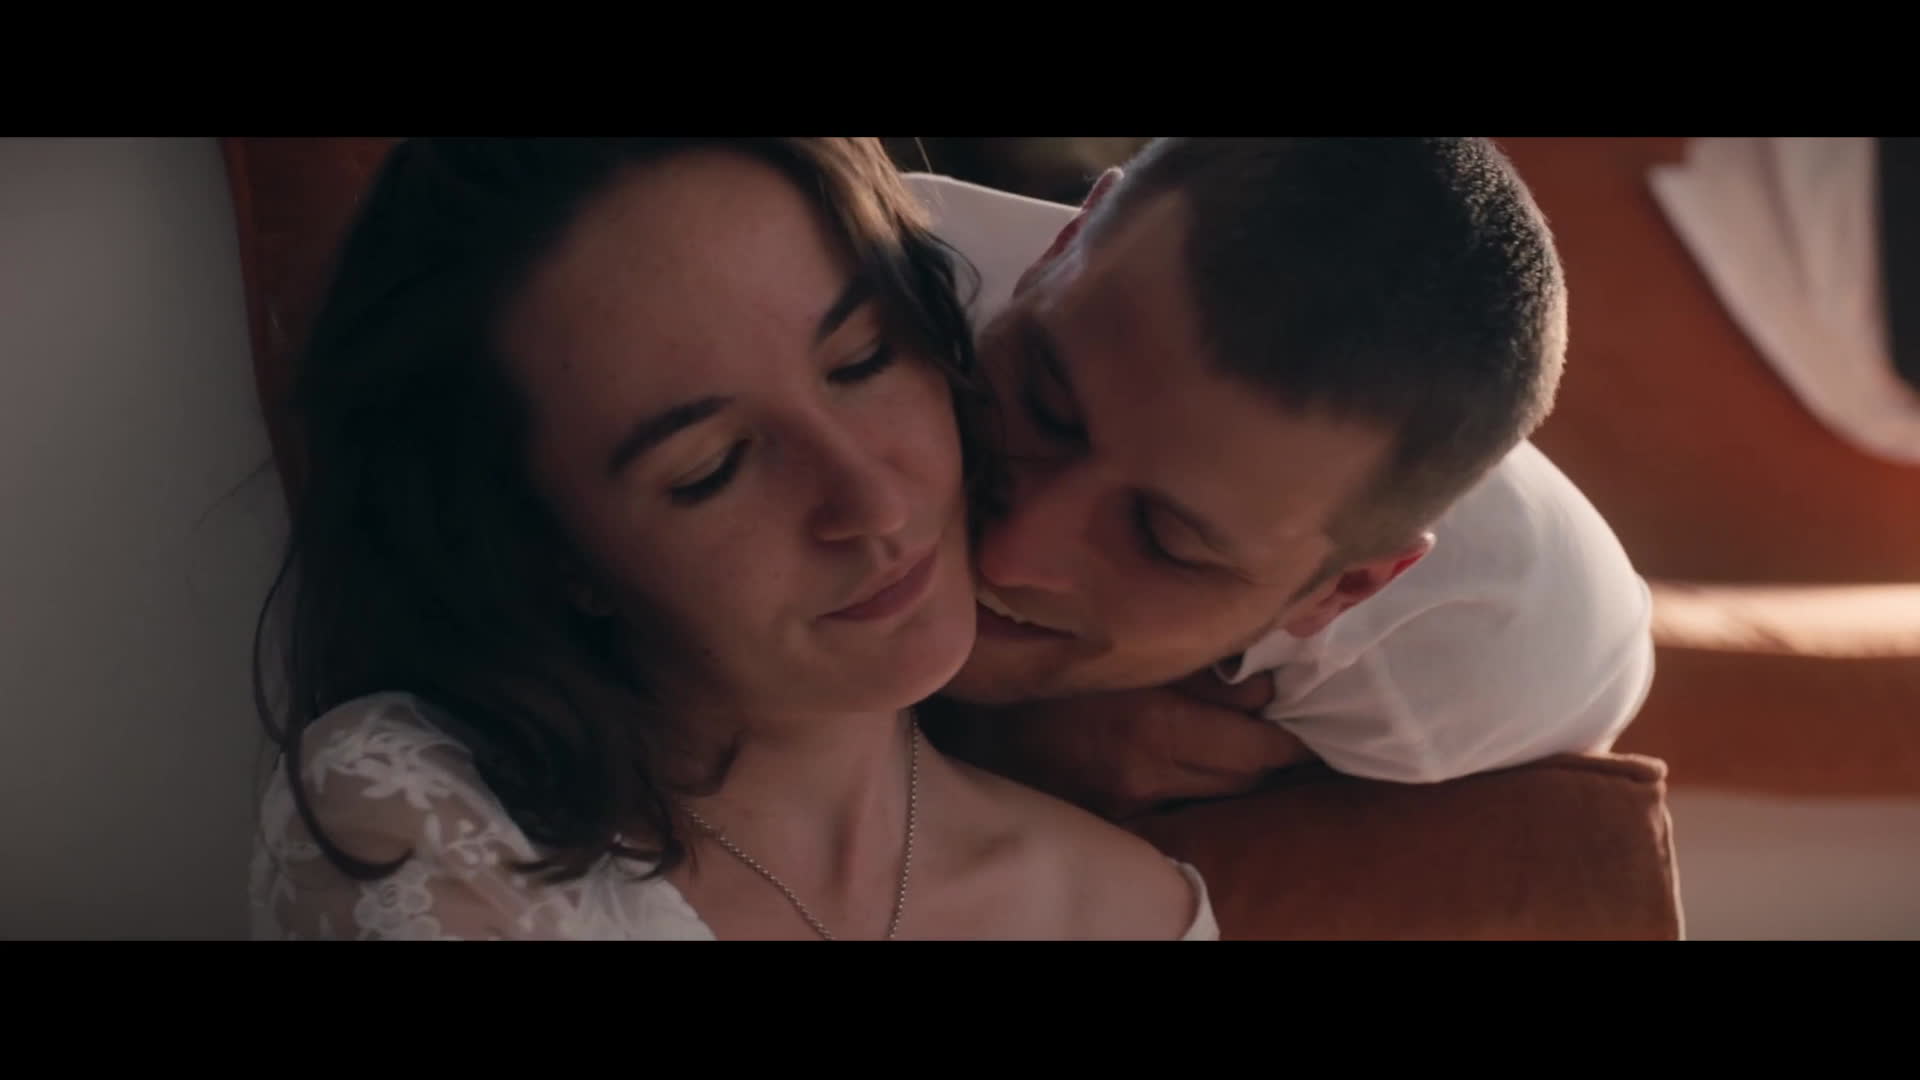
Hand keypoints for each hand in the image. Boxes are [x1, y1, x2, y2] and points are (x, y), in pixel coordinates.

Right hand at [935, 669, 1313, 820]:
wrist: (963, 726)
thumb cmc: (1042, 672)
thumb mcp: (1115, 652)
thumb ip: (1193, 669)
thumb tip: (1262, 683)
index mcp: (1156, 728)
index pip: (1259, 749)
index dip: (1293, 737)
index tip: (1313, 717)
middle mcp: (1150, 778)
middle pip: (1249, 780)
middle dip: (1275, 756)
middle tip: (1292, 725)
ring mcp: (1131, 808)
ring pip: (1220, 799)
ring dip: (1240, 774)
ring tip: (1254, 745)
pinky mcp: (1115, 822)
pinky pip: (1181, 809)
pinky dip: (1198, 789)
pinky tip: (1200, 770)